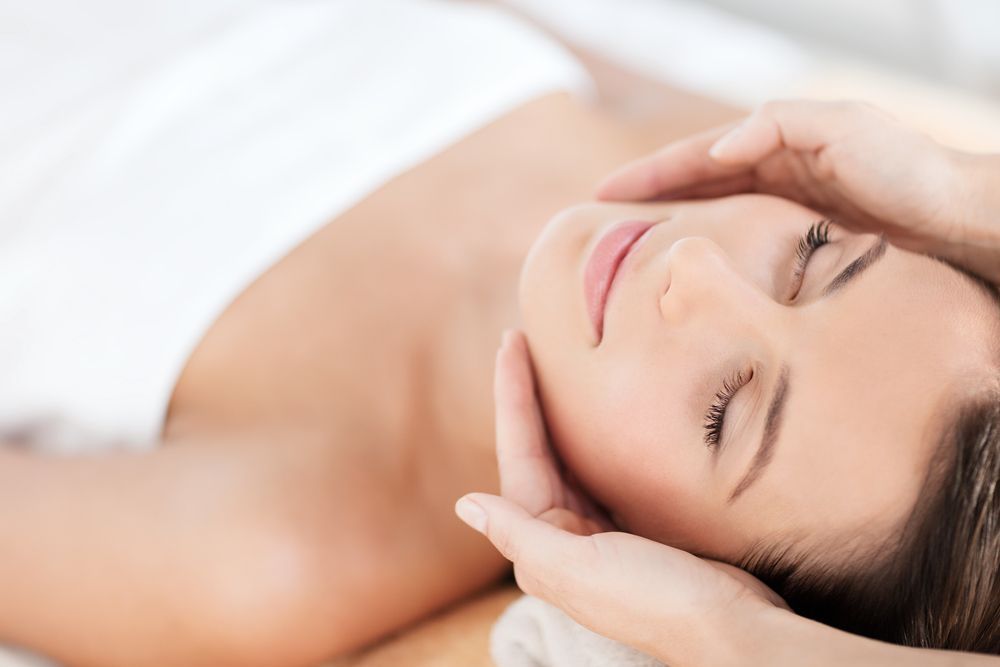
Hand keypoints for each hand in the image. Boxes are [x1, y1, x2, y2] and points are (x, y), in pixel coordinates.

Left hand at [455, 331, 787, 666]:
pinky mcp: (638, 524)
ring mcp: (601, 529)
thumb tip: (464, 504)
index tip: (511, 343)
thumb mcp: (578, 567)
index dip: (513, 397)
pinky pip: (607, 467)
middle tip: (523, 340)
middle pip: (539, 450)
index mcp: (542, 543)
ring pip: (571, 455)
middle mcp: (565, 535)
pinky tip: (602, 409)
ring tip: (553, 362)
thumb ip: (521, 533)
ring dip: (560, 412)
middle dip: (529, 397)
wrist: (729, 628)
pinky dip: (600, 435)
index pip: (519, 454)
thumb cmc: (653, 600)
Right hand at [596, 99, 990, 258]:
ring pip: (710, 218)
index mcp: (773, 144)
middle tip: (599, 229)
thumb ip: (776, 127)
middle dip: (645, 202)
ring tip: (627, 255)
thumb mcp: (844, 127)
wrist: (957, 219)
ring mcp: (781, 210)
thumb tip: (714, 151)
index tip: (601, 195)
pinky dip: (706, 254)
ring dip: (669, 230)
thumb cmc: (908, 169)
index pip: (693, 158)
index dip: (646, 176)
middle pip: (691, 187)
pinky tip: (687, 274)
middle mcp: (770, 174)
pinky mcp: (796, 244)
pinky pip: (737, 246)